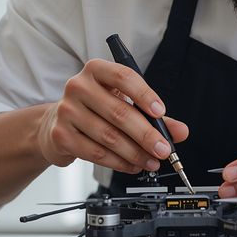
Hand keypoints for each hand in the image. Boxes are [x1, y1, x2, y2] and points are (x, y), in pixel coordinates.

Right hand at [36, 59, 188, 173]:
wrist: (56, 123)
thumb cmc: (95, 109)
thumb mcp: (123, 102)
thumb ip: (154, 116)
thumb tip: (180, 131)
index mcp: (96, 70)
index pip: (123, 76)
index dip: (144, 95)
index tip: (161, 113)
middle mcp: (79, 86)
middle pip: (119, 112)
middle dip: (146, 134)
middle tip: (163, 149)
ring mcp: (67, 111)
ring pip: (109, 136)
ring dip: (135, 153)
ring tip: (151, 161)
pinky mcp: (62, 135)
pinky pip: (96, 153)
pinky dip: (119, 163)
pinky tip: (132, 165)